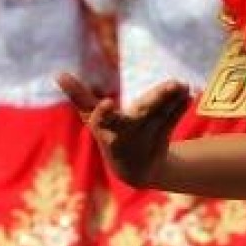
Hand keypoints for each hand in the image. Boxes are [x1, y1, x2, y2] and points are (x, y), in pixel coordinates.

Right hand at [58, 74, 190, 186]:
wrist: (134, 170)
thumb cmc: (109, 136)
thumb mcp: (92, 119)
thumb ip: (78, 96)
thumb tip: (58, 74)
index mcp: (105, 130)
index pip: (101, 121)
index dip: (103, 114)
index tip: (106, 104)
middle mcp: (126, 136)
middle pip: (141, 115)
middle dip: (157, 100)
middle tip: (174, 84)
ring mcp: (146, 140)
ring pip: (162, 115)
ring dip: (172, 98)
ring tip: (181, 84)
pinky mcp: (163, 140)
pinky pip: (172, 121)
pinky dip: (179, 107)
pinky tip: (187, 93)